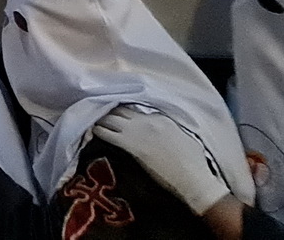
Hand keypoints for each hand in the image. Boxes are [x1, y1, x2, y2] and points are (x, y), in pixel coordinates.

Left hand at [92, 106, 231, 215]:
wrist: (192, 178)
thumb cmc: (192, 161)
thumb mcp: (181, 135)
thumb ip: (165, 127)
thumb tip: (155, 127)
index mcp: (160, 116)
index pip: (133, 106)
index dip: (121, 108)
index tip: (114, 110)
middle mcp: (147, 119)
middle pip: (119, 108)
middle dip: (106, 109)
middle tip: (96, 112)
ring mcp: (137, 131)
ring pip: (109, 117)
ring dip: (99, 118)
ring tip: (91, 120)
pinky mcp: (131, 145)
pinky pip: (107, 133)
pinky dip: (97, 130)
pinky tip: (91, 131)